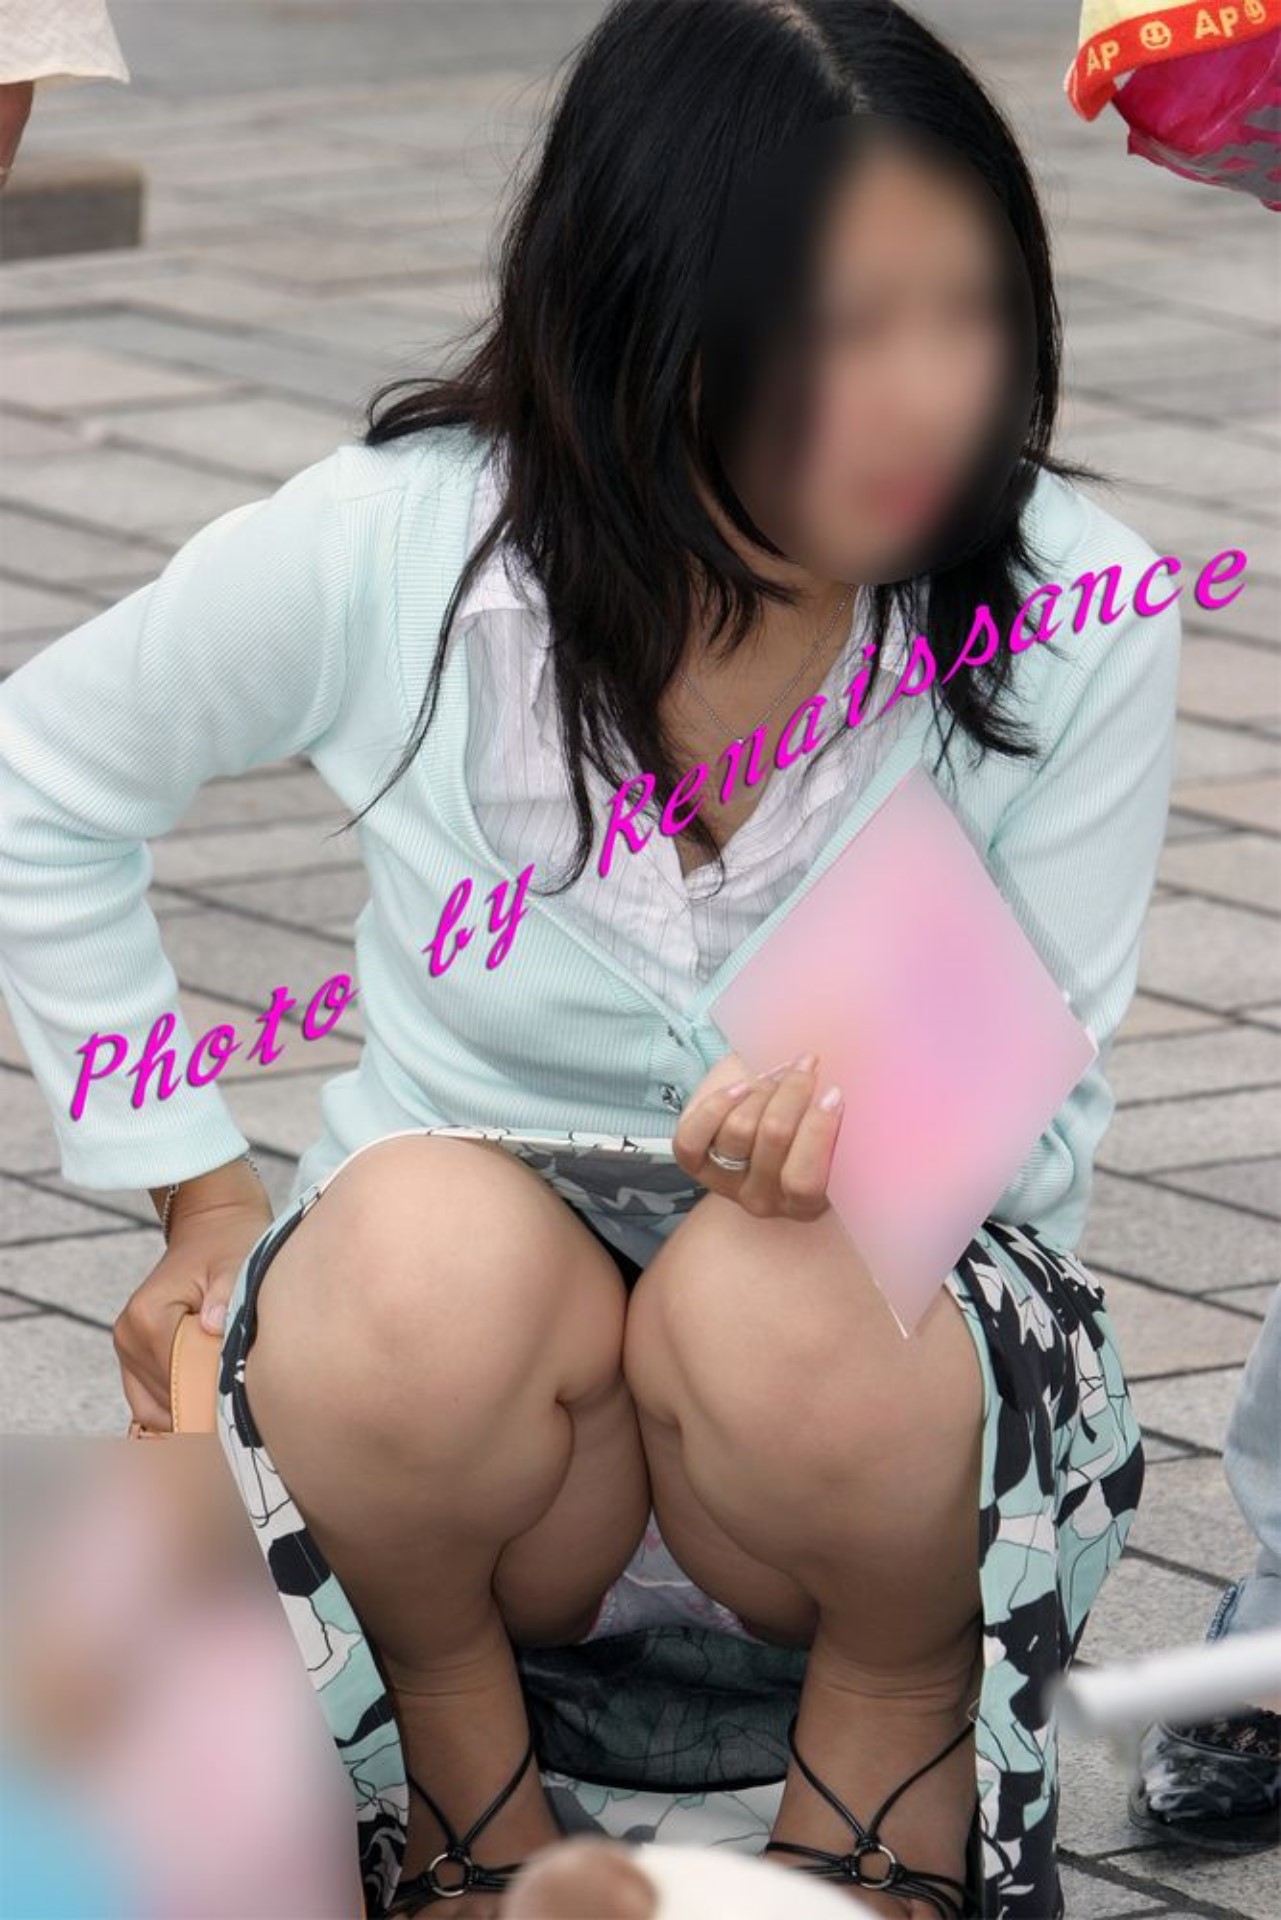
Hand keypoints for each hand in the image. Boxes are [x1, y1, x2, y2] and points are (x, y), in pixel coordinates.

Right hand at [116, 1173, 273, 1431]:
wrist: (214, 1224)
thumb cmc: (230, 1243)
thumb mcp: (237, 1263)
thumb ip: (226, 1295)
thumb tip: (214, 1325)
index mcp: (148, 1317)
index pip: (179, 1382)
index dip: (213, 1398)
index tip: (249, 1408)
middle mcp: (129, 1337)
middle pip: (167, 1401)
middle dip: (205, 1410)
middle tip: (248, 1414)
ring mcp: (128, 1350)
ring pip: (157, 1410)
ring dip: (192, 1414)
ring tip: (231, 1409)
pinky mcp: (136, 1357)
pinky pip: (152, 1403)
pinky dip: (179, 1411)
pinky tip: (211, 1408)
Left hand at [673, 1049, 843, 1220]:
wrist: (765, 1103)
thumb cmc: (808, 1114)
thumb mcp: (832, 1119)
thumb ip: (842, 1116)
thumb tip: (860, 1089)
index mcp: (806, 1203)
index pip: (804, 1180)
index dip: (819, 1130)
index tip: (834, 1091)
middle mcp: (763, 1200)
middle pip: (774, 1137)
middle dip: (794, 1091)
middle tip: (806, 1065)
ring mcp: (726, 1183)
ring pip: (739, 1129)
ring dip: (761, 1090)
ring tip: (775, 1075)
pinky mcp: (695, 1163)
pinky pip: (694, 1137)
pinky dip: (716, 1106)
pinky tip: (739, 1089)